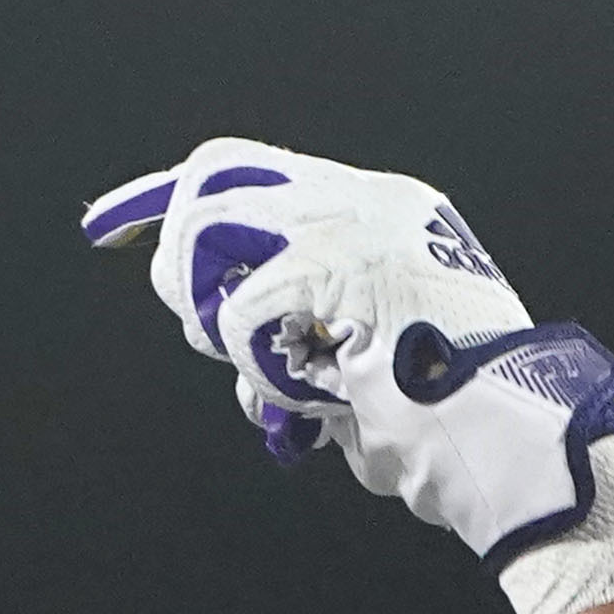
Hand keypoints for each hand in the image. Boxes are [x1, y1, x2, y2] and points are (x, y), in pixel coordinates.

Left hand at [84, 139, 613, 613]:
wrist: (506, 444)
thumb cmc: (436, 420)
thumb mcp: (355, 350)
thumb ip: (292, 317)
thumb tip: (210, 315)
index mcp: (376, 212)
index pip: (245, 169)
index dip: (164, 200)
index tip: (107, 227)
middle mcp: (363, 201)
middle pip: (211, 178)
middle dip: (180, 256)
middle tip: (202, 324)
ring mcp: (352, 225)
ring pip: (208, 232)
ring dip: (220, 318)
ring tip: (287, 371)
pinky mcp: (336, 268)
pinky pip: (237, 314)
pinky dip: (260, 370)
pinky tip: (316, 396)